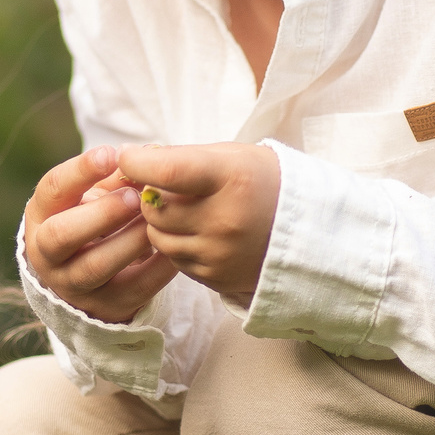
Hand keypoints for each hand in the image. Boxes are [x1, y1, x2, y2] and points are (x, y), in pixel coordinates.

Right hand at [21, 144, 180, 322]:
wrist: (86, 280)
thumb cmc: (92, 222)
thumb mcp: (90, 197)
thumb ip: (113, 177)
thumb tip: (144, 153)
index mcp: (41, 216)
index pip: (53, 189)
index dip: (81, 170)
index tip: (113, 155)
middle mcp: (47, 253)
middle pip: (63, 234)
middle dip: (102, 213)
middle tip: (135, 196)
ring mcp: (73, 285)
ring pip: (97, 264)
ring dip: (130, 239)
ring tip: (156, 220)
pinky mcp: (106, 306)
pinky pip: (135, 288)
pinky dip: (158, 267)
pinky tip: (175, 247)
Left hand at [113, 142, 281, 306]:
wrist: (308, 230)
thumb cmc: (263, 181)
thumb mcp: (231, 156)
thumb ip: (180, 158)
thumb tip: (128, 159)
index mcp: (232, 179)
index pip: (167, 171)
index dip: (137, 163)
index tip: (126, 157)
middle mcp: (225, 220)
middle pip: (156, 208)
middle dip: (149, 195)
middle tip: (160, 185)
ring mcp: (220, 254)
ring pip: (158, 237)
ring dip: (160, 222)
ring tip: (182, 209)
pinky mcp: (216, 278)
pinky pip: (174, 259)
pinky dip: (176, 244)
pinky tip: (197, 230)